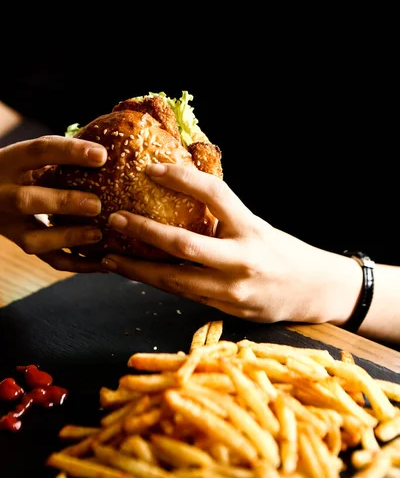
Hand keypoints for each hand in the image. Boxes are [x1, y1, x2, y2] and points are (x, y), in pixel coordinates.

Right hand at [0, 135, 107, 272]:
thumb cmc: (22, 167)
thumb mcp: (31, 155)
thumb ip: (61, 151)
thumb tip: (106, 148)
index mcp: (10, 161)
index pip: (38, 152)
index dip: (70, 152)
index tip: (102, 156)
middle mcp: (2, 194)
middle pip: (25, 201)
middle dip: (62, 203)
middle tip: (96, 204)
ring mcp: (8, 224)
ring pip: (32, 239)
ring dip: (67, 238)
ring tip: (98, 235)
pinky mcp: (21, 243)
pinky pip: (48, 260)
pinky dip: (76, 263)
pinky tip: (102, 262)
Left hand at [101, 163, 360, 323]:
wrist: (314, 291)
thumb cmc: (282, 251)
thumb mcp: (257, 225)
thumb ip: (223, 215)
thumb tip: (182, 191)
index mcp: (252, 228)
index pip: (215, 194)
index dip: (182, 178)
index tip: (152, 168)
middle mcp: (242, 259)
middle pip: (185, 244)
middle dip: (145, 231)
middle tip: (116, 218)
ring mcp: (232, 289)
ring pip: (175, 279)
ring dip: (138, 267)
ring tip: (109, 257)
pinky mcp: (224, 309)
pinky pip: (182, 294)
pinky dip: (155, 283)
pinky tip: (135, 273)